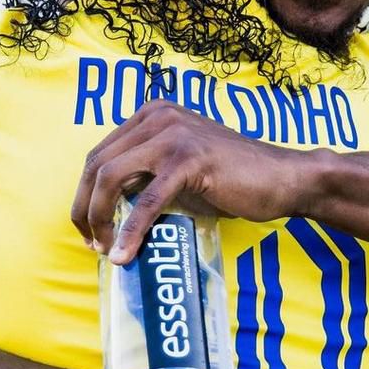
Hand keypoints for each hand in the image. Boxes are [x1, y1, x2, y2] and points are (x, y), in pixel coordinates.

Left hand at [72, 101, 315, 262]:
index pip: (99, 153)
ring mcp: (173, 135)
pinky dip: (131, 230)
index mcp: (152, 114)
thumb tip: (108, 210)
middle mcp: (158, 116)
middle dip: (84, 208)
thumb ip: (146, 176)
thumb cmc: (234, 179)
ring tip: (105, 250)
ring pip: (111, 177)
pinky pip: (147, 199)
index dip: (85, 194)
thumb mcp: (179, 170)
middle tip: (92, 243)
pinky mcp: (189, 160)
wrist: (284, 179)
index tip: (90, 228)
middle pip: (96, 164)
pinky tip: (124, 254)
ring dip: (99, 218)